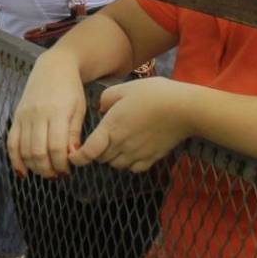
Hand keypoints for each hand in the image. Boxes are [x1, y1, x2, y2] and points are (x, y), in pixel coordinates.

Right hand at [7, 52, 86, 178]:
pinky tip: (23, 171)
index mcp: (57, 112)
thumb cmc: (71, 89)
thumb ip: (74, 133)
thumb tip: (72, 156)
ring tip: (45, 172)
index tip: (68, 170)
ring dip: (34, 167)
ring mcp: (24, 116)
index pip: (56, 146)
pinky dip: (15, 159)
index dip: (61, 163)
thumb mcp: (79, 109)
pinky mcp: (16, 116)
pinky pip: (11, 142)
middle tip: (57, 175)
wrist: (54, 67)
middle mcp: (37, 115)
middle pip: (38, 151)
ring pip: (24, 150)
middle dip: (48, 169)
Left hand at [69, 77, 192, 172]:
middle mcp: (121, 145)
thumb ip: (106, 99)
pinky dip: (129, 163)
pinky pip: (134, 168)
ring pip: (116, 165)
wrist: (183, 109)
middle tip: (99, 140)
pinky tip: (133, 150)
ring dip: (112, 157)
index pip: (88, 152)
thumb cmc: (153, 94)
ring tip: (118, 143)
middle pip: (101, 159)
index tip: (73, 156)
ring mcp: (137, 154)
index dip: (77, 157)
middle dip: (96, 152)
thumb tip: (100, 110)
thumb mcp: (123, 89)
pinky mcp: (152, 159)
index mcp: (111, 128)